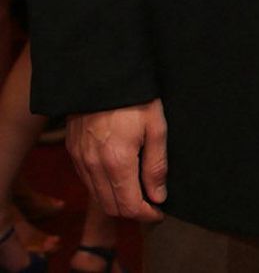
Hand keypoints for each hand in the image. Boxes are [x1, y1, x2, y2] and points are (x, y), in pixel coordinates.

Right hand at [67, 99, 167, 220]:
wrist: (102, 70)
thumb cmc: (134, 96)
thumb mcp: (156, 126)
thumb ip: (157, 165)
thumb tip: (158, 196)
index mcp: (116, 162)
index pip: (129, 207)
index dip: (147, 215)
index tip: (160, 212)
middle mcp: (93, 166)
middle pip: (111, 207)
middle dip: (132, 211)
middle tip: (151, 203)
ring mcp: (79, 159)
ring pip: (97, 196)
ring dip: (116, 200)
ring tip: (137, 189)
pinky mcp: (73, 149)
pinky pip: (87, 180)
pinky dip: (102, 186)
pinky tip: (118, 173)